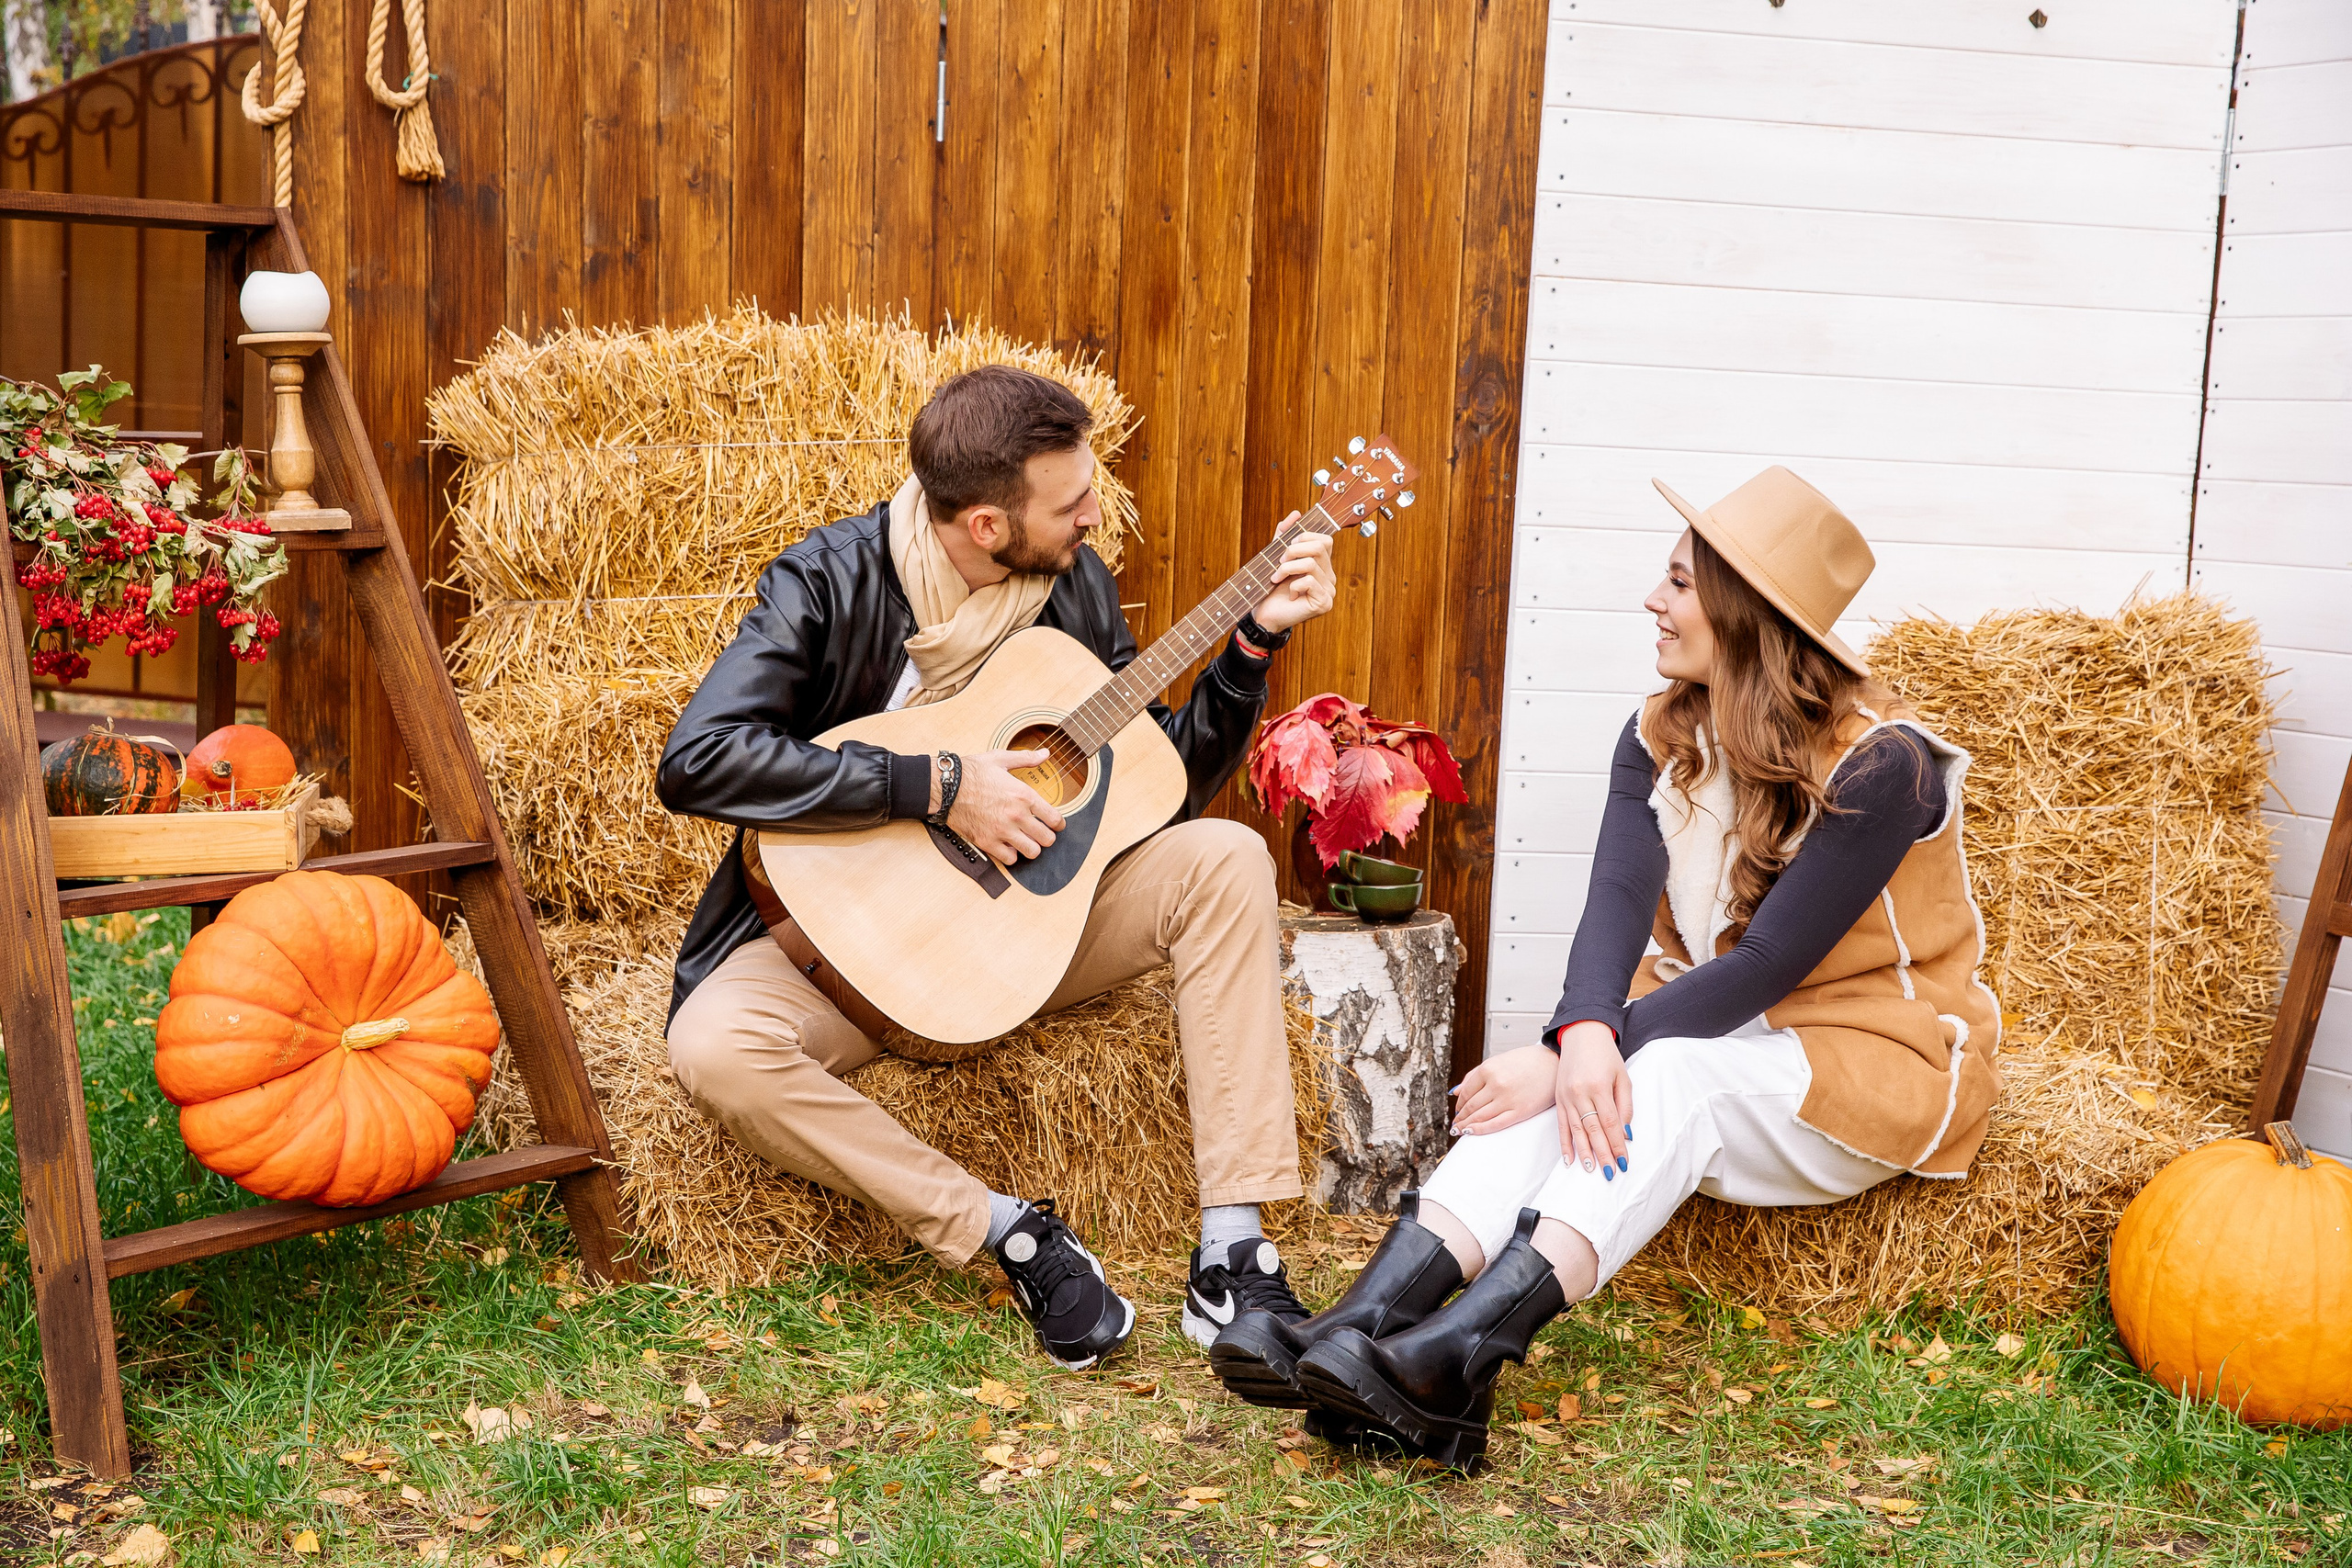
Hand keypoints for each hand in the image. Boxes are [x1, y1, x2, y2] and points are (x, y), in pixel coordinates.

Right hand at [944, 750, 1065, 864]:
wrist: (945, 786)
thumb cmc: (971, 772)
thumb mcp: (1000, 759)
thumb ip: (1026, 758)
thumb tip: (1045, 753)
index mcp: (1023, 795)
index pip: (1054, 818)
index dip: (1059, 823)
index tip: (1056, 824)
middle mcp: (1016, 816)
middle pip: (1047, 839)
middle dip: (1047, 836)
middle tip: (1041, 833)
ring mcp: (1002, 831)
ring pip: (1032, 852)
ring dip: (1031, 847)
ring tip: (1026, 841)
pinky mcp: (987, 842)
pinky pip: (1010, 859)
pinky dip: (1012, 855)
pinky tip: (1008, 846)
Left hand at [1250, 517, 1335, 633]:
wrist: (1265, 613)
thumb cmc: (1271, 587)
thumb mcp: (1276, 556)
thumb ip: (1285, 535)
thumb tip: (1296, 513)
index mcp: (1323, 566)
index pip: (1325, 540)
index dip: (1305, 537)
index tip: (1287, 547)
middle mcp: (1330, 577)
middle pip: (1318, 548)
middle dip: (1293, 551)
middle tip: (1279, 562)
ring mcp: (1330, 591)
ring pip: (1311, 564)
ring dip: (1287, 568)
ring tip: (1277, 578)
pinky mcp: (1324, 603)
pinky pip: (1309, 582)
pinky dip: (1294, 585)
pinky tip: (1291, 595)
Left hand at [1448, 1043, 1558, 1136]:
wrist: (1553, 1063)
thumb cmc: (1526, 1061)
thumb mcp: (1497, 1061)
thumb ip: (1474, 1075)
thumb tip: (1455, 1091)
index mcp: (1488, 1069)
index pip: (1466, 1092)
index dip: (1459, 1103)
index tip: (1458, 1109)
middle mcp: (1496, 1084)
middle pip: (1471, 1106)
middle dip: (1461, 1116)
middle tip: (1456, 1122)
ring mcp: (1507, 1099)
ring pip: (1479, 1117)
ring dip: (1466, 1125)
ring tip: (1460, 1129)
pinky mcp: (1520, 1111)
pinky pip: (1494, 1124)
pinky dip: (1479, 1130)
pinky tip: (1471, 1132)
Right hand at [1554, 1021, 1631, 1174]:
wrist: (1581, 1034)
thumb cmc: (1606, 1055)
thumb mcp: (1622, 1077)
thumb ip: (1625, 1105)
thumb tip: (1625, 1133)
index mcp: (1599, 1087)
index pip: (1610, 1123)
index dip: (1617, 1145)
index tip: (1623, 1162)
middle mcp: (1580, 1093)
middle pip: (1593, 1130)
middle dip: (1603, 1154)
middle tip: (1610, 1173)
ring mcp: (1566, 1096)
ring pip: (1575, 1130)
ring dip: (1584, 1153)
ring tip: (1590, 1170)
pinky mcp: (1558, 1098)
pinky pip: (1561, 1125)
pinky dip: (1564, 1144)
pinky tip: (1568, 1159)